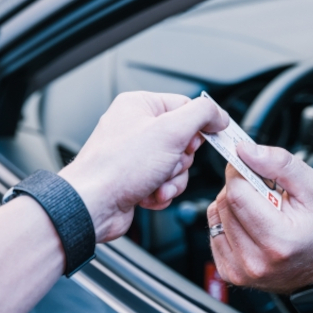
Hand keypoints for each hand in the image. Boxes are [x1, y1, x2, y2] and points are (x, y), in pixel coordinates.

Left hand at [59, 91, 228, 242]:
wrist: (93, 206)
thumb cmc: (118, 167)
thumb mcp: (170, 131)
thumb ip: (201, 115)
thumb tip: (219, 115)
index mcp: (140, 106)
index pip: (186, 106)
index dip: (197, 127)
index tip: (201, 141)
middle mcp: (135, 127)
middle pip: (184, 141)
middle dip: (181, 161)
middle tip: (167, 164)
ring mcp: (134, 156)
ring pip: (176, 166)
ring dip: (172, 180)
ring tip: (155, 184)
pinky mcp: (134, 179)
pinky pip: (164, 183)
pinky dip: (161, 193)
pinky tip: (148, 195)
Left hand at [208, 143, 312, 293]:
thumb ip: (280, 164)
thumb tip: (245, 151)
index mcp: (278, 242)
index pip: (237, 194)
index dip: (240, 171)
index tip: (250, 164)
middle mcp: (255, 261)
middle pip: (224, 204)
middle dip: (240, 187)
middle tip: (264, 190)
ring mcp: (240, 270)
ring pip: (216, 215)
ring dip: (233, 203)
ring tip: (261, 208)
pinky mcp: (230, 272)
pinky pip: (214, 232)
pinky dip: (228, 220)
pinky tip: (251, 223)